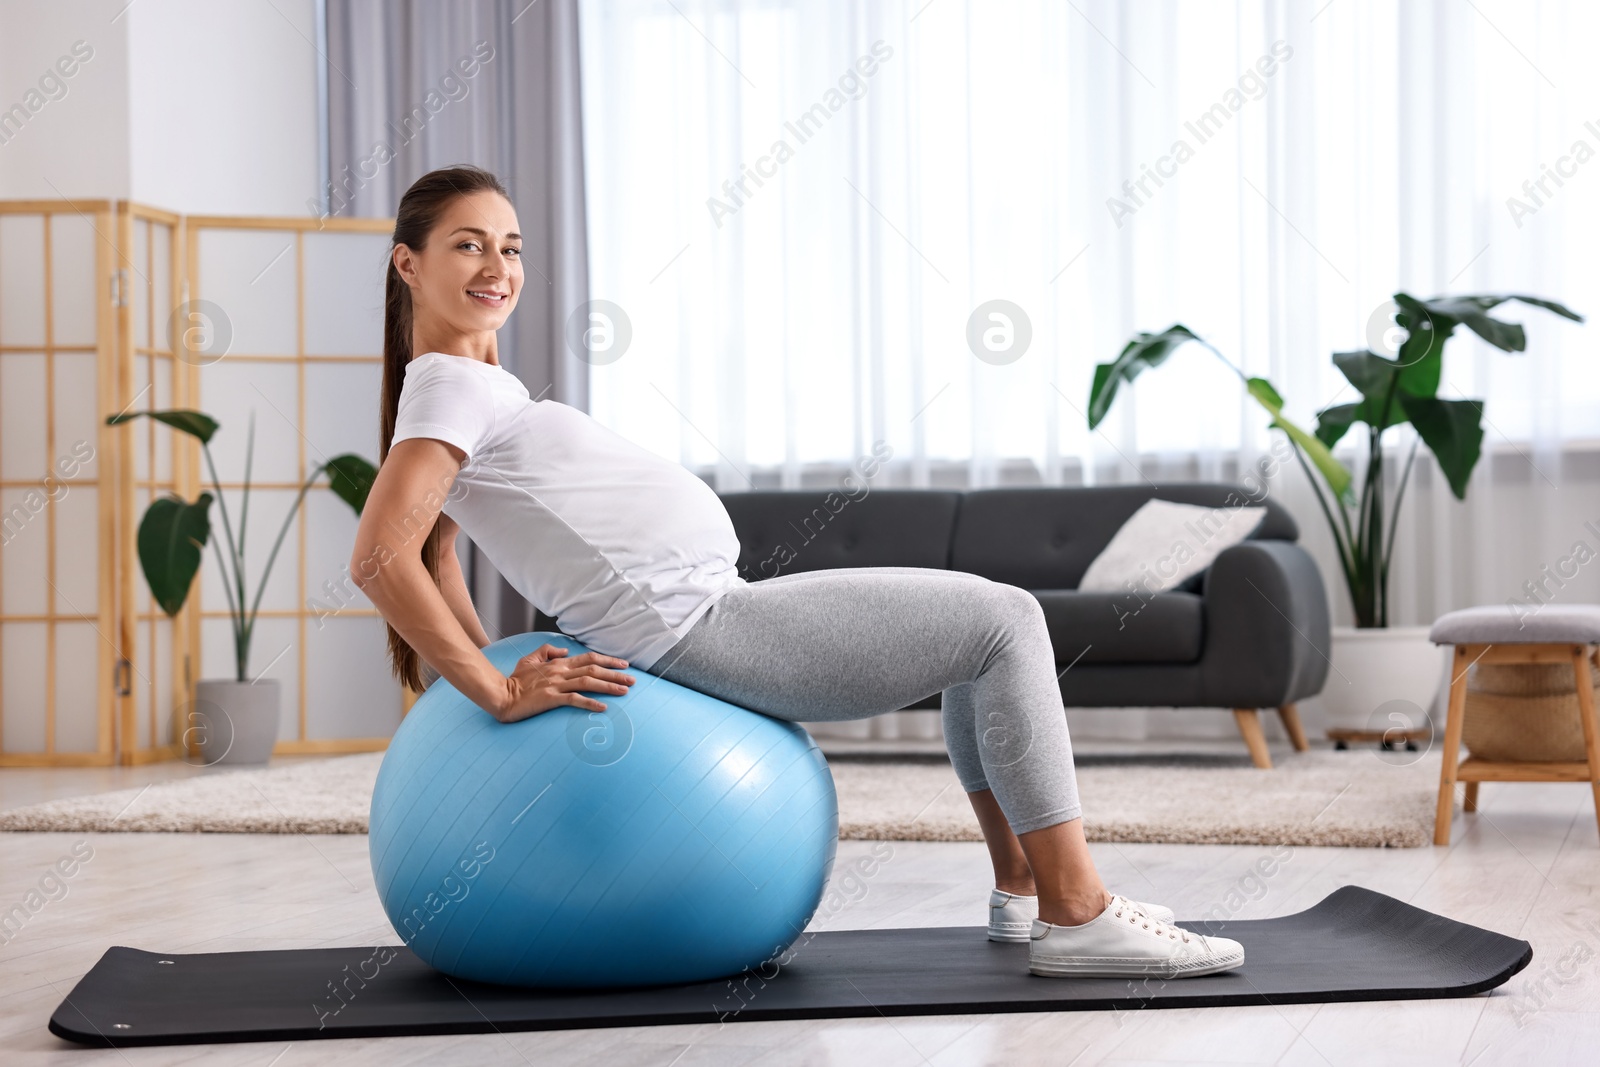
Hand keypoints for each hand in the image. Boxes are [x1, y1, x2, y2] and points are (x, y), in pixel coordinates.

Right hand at [496, 644, 634, 722]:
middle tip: (633, 680)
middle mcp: (559, 671)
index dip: (608, 660)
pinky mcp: (550, 699)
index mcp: (557, 663)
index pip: (588, 658)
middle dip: (615, 674)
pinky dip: (590, 703)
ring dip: (608, 686)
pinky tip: (603, 707)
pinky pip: (574, 700)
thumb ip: (547, 651)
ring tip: (625, 691)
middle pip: (593, 669)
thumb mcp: (529, 659)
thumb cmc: (515, 680)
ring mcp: (555, 685)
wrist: (501, 695)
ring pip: (588, 682)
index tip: (624, 664)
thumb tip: (564, 650)